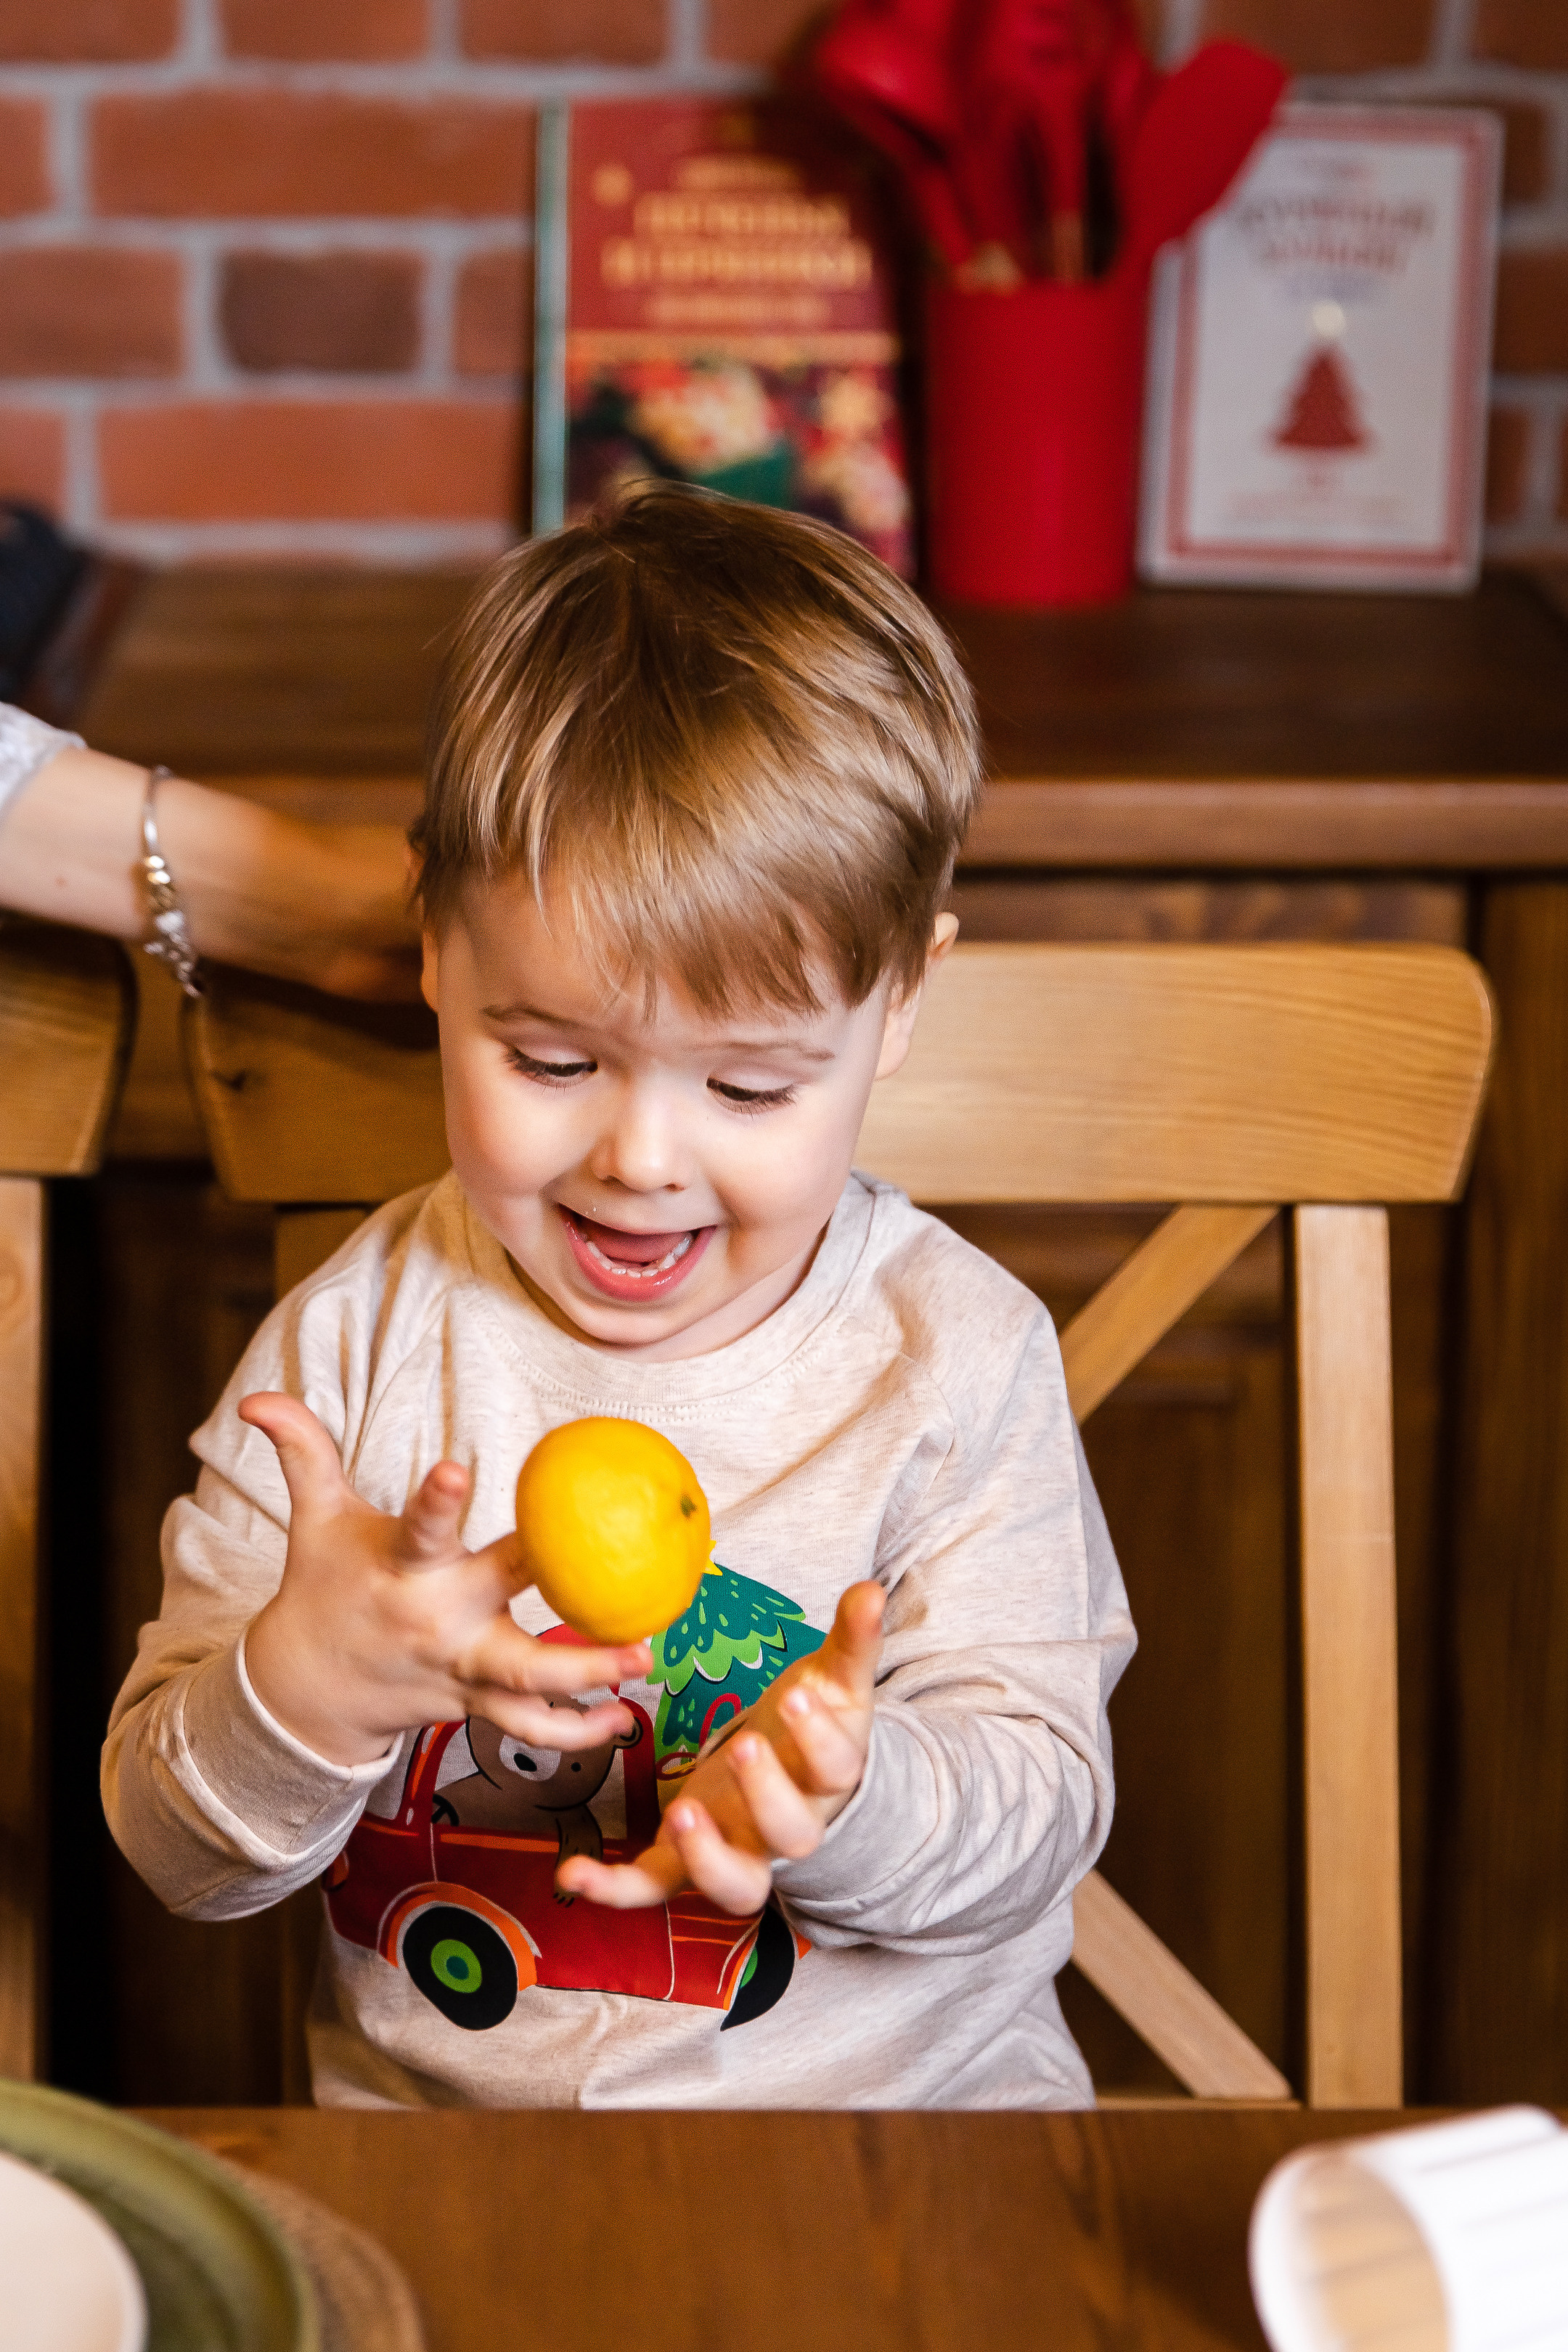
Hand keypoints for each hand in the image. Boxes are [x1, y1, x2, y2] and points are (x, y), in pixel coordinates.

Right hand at [240, 1393, 648, 1768]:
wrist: (305, 1691)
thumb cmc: (323, 1587)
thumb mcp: (313, 1518)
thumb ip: (302, 1452)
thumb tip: (255, 1397)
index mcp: (404, 1572)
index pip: (421, 1530)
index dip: (435, 1498)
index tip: (455, 1467)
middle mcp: (440, 1627)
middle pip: (509, 1639)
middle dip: (569, 1644)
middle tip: (631, 1630)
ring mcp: (462, 1673)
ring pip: (529, 1692)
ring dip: (589, 1684)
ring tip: (642, 1662)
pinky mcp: (473, 1703)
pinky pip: (529, 1726)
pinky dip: (576, 1730)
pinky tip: (623, 1718)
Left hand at [558, 1581, 883, 1915]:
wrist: (798, 1786)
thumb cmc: (813, 1726)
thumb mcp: (832, 1681)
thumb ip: (851, 1639)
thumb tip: (871, 1589)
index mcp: (827, 1776)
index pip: (835, 1767)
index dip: (818, 1738)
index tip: (795, 1695)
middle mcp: (787, 1826)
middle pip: (791, 1831)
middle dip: (767, 1792)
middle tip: (745, 1745)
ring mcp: (738, 1850)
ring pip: (735, 1882)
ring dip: (707, 1856)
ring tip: (680, 1814)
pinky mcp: (686, 1863)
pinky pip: (653, 1887)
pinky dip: (615, 1889)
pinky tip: (572, 1874)